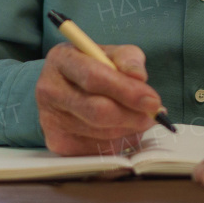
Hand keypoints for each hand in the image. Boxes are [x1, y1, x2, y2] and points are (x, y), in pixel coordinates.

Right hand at [35, 42, 161, 155]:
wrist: (65, 86)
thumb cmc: (92, 66)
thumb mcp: (110, 53)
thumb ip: (128, 59)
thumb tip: (139, 78)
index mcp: (62, 59)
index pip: (94, 77)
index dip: (127, 91)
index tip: (152, 100)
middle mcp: (49, 89)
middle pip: (98, 111)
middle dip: (133, 115)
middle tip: (154, 114)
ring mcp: (50, 119)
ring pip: (102, 133)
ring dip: (129, 129)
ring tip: (138, 118)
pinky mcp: (57, 143)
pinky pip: (98, 149)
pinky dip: (118, 141)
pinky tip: (121, 128)